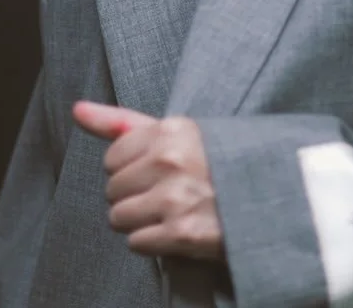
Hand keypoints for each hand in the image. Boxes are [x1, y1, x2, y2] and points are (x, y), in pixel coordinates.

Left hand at [72, 100, 224, 261]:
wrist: (275, 199)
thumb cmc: (219, 165)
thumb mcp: (177, 134)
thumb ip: (122, 122)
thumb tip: (77, 111)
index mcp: (171, 131)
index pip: (112, 158)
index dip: (131, 169)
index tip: (157, 172)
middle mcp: (172, 161)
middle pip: (112, 189)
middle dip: (134, 195)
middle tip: (167, 194)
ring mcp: (177, 198)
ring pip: (119, 217)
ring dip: (140, 221)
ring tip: (170, 213)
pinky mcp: (183, 234)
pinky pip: (137, 243)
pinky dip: (153, 242)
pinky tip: (176, 230)